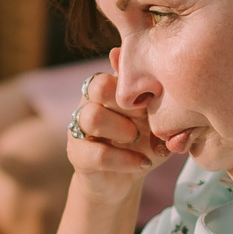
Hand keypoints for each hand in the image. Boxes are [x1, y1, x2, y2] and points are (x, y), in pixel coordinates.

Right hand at [67, 70, 166, 194]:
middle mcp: (88, 103)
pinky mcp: (78, 155)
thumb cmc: (143, 141)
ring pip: (93, 117)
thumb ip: (147, 91)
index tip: (153, 104)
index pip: (115, 71)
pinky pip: (99, 154)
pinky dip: (126, 159)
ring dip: (123, 129)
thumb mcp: (154, 117)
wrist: (125, 180)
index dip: (135, 88)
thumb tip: (119, 53)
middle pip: (98, 86)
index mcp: (106, 89)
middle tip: (145, 119)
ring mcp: (79, 129)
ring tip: (138, 139)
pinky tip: (143, 162)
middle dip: (128, 104)